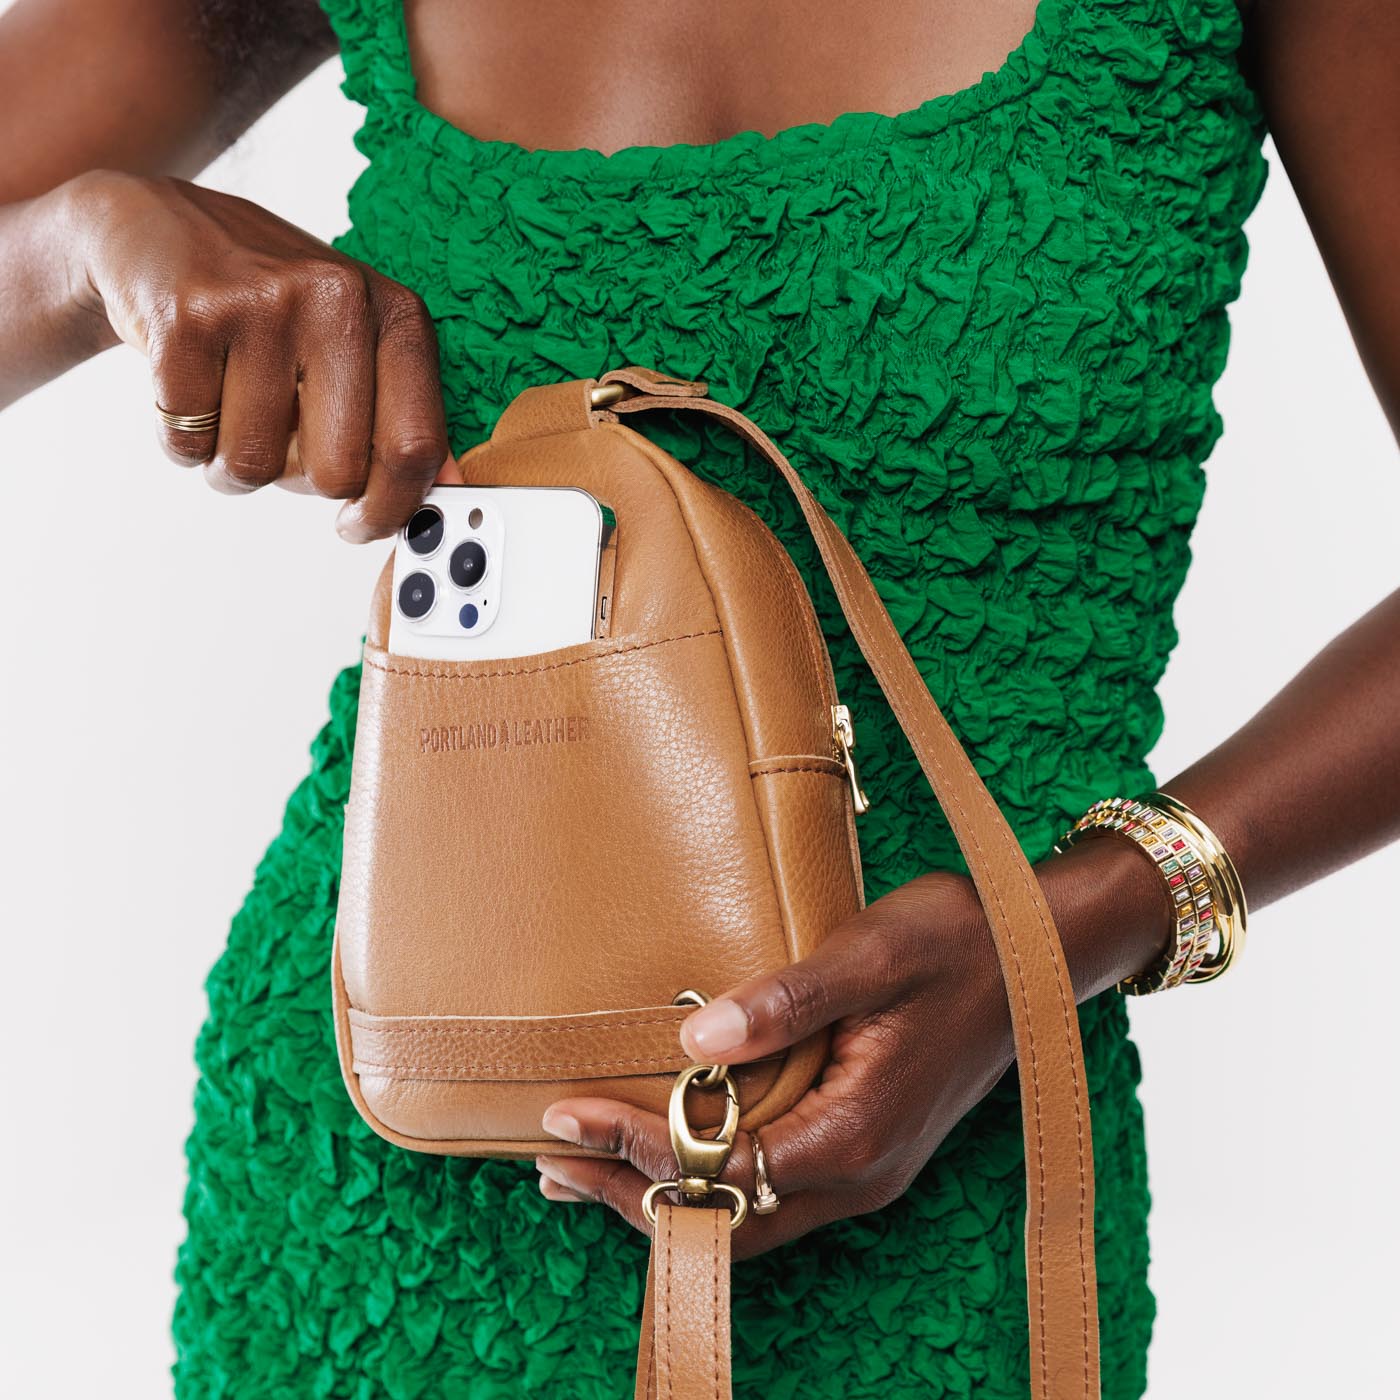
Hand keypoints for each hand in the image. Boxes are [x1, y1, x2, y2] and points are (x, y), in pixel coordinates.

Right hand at [66, 169, 449, 539]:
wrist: (153, 228)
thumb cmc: (267, 308)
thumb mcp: (352, 342)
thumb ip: (400, 416)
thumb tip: (449, 494)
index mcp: (394, 313)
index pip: (415, 445)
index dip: (389, 507)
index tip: (359, 525)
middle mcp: (338, 299)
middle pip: (336, 473)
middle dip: (299, 482)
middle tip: (277, 439)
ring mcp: (262, 303)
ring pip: (254, 466)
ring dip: (231, 464)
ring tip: (226, 407)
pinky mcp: (186, 318)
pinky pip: (188, 442)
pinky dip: (181, 440)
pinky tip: (187, 387)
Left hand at [535, 841, 1171, 1257]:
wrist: (1038, 951)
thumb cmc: (957, 943)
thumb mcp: (868, 956)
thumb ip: (783, 1003)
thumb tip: (692, 1043)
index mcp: (853, 1132)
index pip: (719, 1169)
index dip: (635, 1147)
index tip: (565, 1114)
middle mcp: (858, 1171)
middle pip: (725, 1217)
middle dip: (632, 1195)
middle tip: (551, 1161)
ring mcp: (866, 1166)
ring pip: (747, 1213)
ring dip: (663, 1194)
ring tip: (584, 1168)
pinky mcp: (865, 1145)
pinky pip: (772, 1189)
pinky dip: (707, 1180)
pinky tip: (671, 1146)